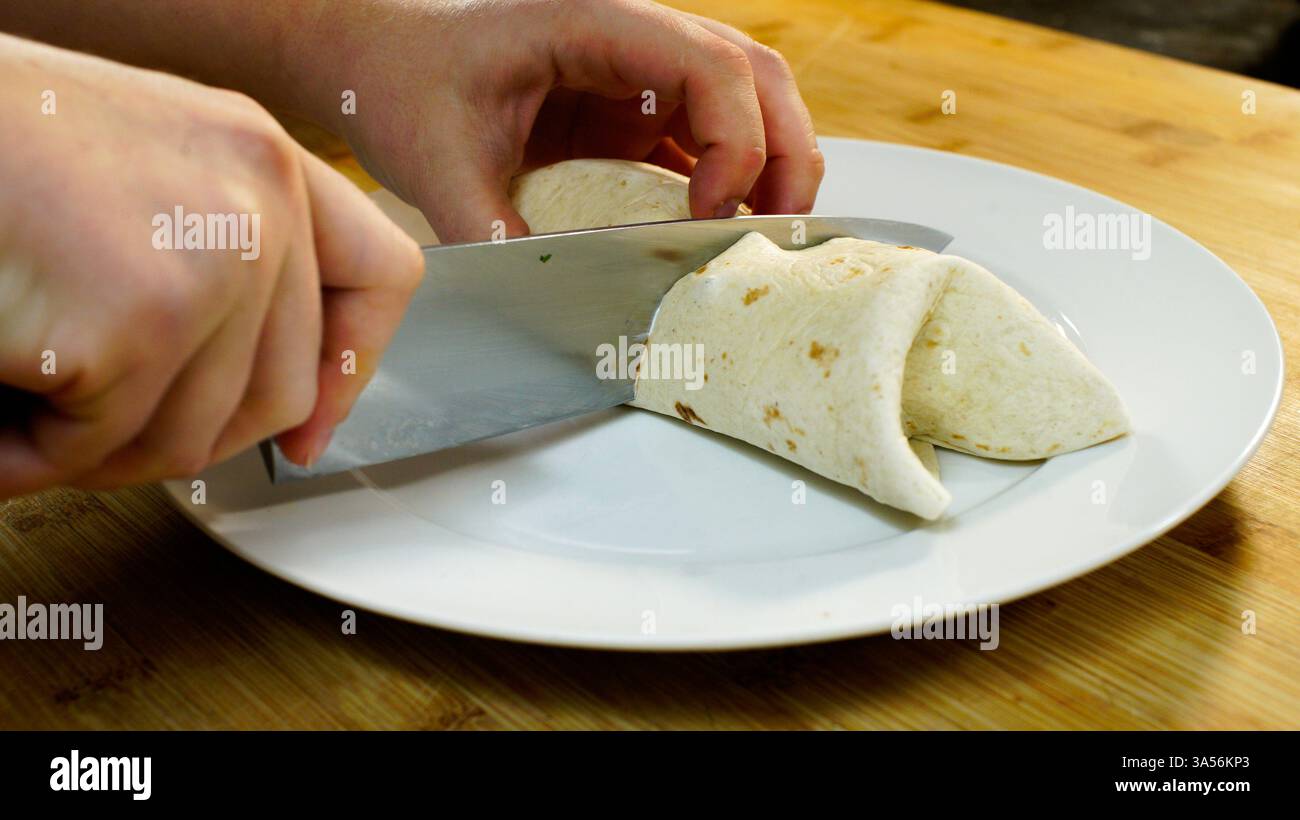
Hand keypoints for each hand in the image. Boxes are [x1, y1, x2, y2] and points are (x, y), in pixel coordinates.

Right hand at [0, 35, 422, 496]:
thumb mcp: (140, 186)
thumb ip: (226, 268)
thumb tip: (299, 415)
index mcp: (260, 158)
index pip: (383, 275)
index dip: (351, 367)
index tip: (310, 430)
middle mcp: (258, 196)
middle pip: (280, 391)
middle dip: (181, 436)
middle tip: (88, 422)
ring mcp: (212, 255)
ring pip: (192, 436)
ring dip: (96, 446)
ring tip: (25, 388)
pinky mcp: (142, 313)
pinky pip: (103, 444)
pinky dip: (31, 451)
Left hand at [291, 0, 824, 240]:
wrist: (377, 64)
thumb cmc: (402, 83)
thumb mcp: (437, 162)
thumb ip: (492, 230)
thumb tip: (548, 299)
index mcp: (590, 23)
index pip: (707, 63)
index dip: (736, 137)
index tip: (711, 209)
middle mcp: (630, 39)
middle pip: (753, 75)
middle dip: (783, 151)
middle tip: (779, 229)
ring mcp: (637, 74)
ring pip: (746, 101)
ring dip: (770, 164)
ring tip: (764, 233)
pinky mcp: (631, 111)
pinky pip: (707, 137)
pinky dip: (731, 181)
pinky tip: (720, 230)